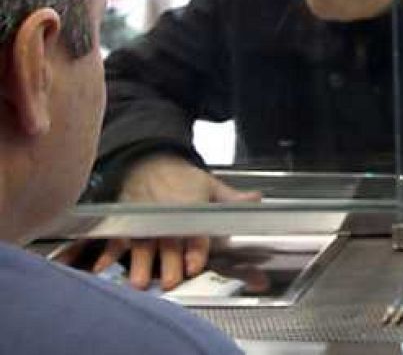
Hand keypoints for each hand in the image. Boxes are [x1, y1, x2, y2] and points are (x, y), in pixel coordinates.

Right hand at [92, 155, 260, 290]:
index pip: (195, 232)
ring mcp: (143, 222)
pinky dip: (107, 254)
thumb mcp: (211, 185)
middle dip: (169, 263)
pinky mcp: (126, 224)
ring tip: (139, 284)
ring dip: (140, 265)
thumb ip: (232, 199)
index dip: (195, 249)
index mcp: (189, 208)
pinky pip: (116, 240)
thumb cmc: (183, 179)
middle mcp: (165, 217)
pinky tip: (101, 268)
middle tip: (170, 283)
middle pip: (169, 243)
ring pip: (143, 245)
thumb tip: (256, 200)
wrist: (149, 163)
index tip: (193, 265)